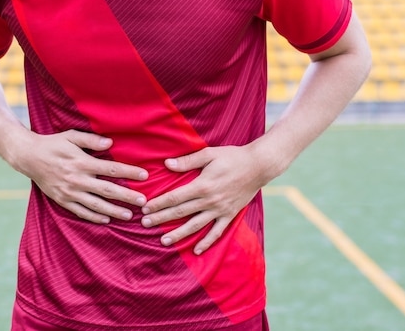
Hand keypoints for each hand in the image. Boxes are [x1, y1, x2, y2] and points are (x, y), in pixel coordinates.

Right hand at [12, 129, 147, 223]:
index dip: (129, 172)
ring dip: (114, 211)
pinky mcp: (62, 200)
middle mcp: (77, 179)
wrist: (28, 157)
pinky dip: (93, 217)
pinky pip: (80, 211)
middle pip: (107, 190)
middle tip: (143, 201)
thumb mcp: (71, 136)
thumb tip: (110, 143)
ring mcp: (70, 191)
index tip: (145, 175)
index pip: (111, 169)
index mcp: (82, 162)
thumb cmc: (53, 144)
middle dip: (127, 196)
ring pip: (96, 204)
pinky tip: (106, 220)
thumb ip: (91, 140)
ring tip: (129, 215)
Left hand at [141, 143, 272, 254]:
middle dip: (161, 218)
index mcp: (202, 185)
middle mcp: (210, 200)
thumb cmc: (233, 157)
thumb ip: (188, 161)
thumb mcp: (209, 154)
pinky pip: (217, 232)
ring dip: (179, 234)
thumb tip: (167, 164)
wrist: (259, 166)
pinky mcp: (230, 215)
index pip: (175, 197)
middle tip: (145, 224)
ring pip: (195, 225)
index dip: (158, 203)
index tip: (145, 208)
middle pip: (181, 212)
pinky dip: (207, 242)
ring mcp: (220, 210)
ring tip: (164, 242)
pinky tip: (196, 251)